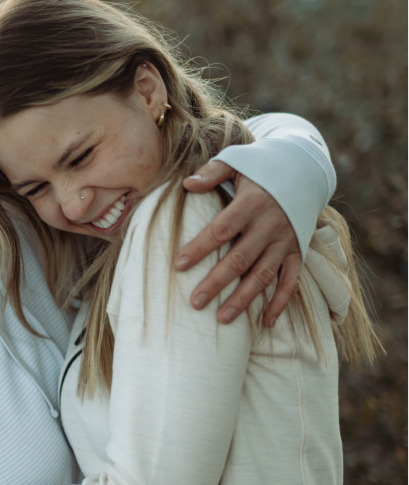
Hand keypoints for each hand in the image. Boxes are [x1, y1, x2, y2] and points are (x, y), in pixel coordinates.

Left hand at [178, 160, 300, 326]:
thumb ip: (212, 172)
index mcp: (252, 202)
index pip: (222, 229)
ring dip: (243, 298)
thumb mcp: (238, 162)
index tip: (179, 265)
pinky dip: (280, 302)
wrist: (305, 169)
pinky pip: (291, 281)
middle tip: (195, 302)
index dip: (201, 247)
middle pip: (240, 258)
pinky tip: (266, 322)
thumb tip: (187, 184)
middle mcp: (270, 225)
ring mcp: (286, 241)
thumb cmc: (262, 167)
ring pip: (263, 275)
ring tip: (222, 318)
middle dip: (217, 282)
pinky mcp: (297, 251)